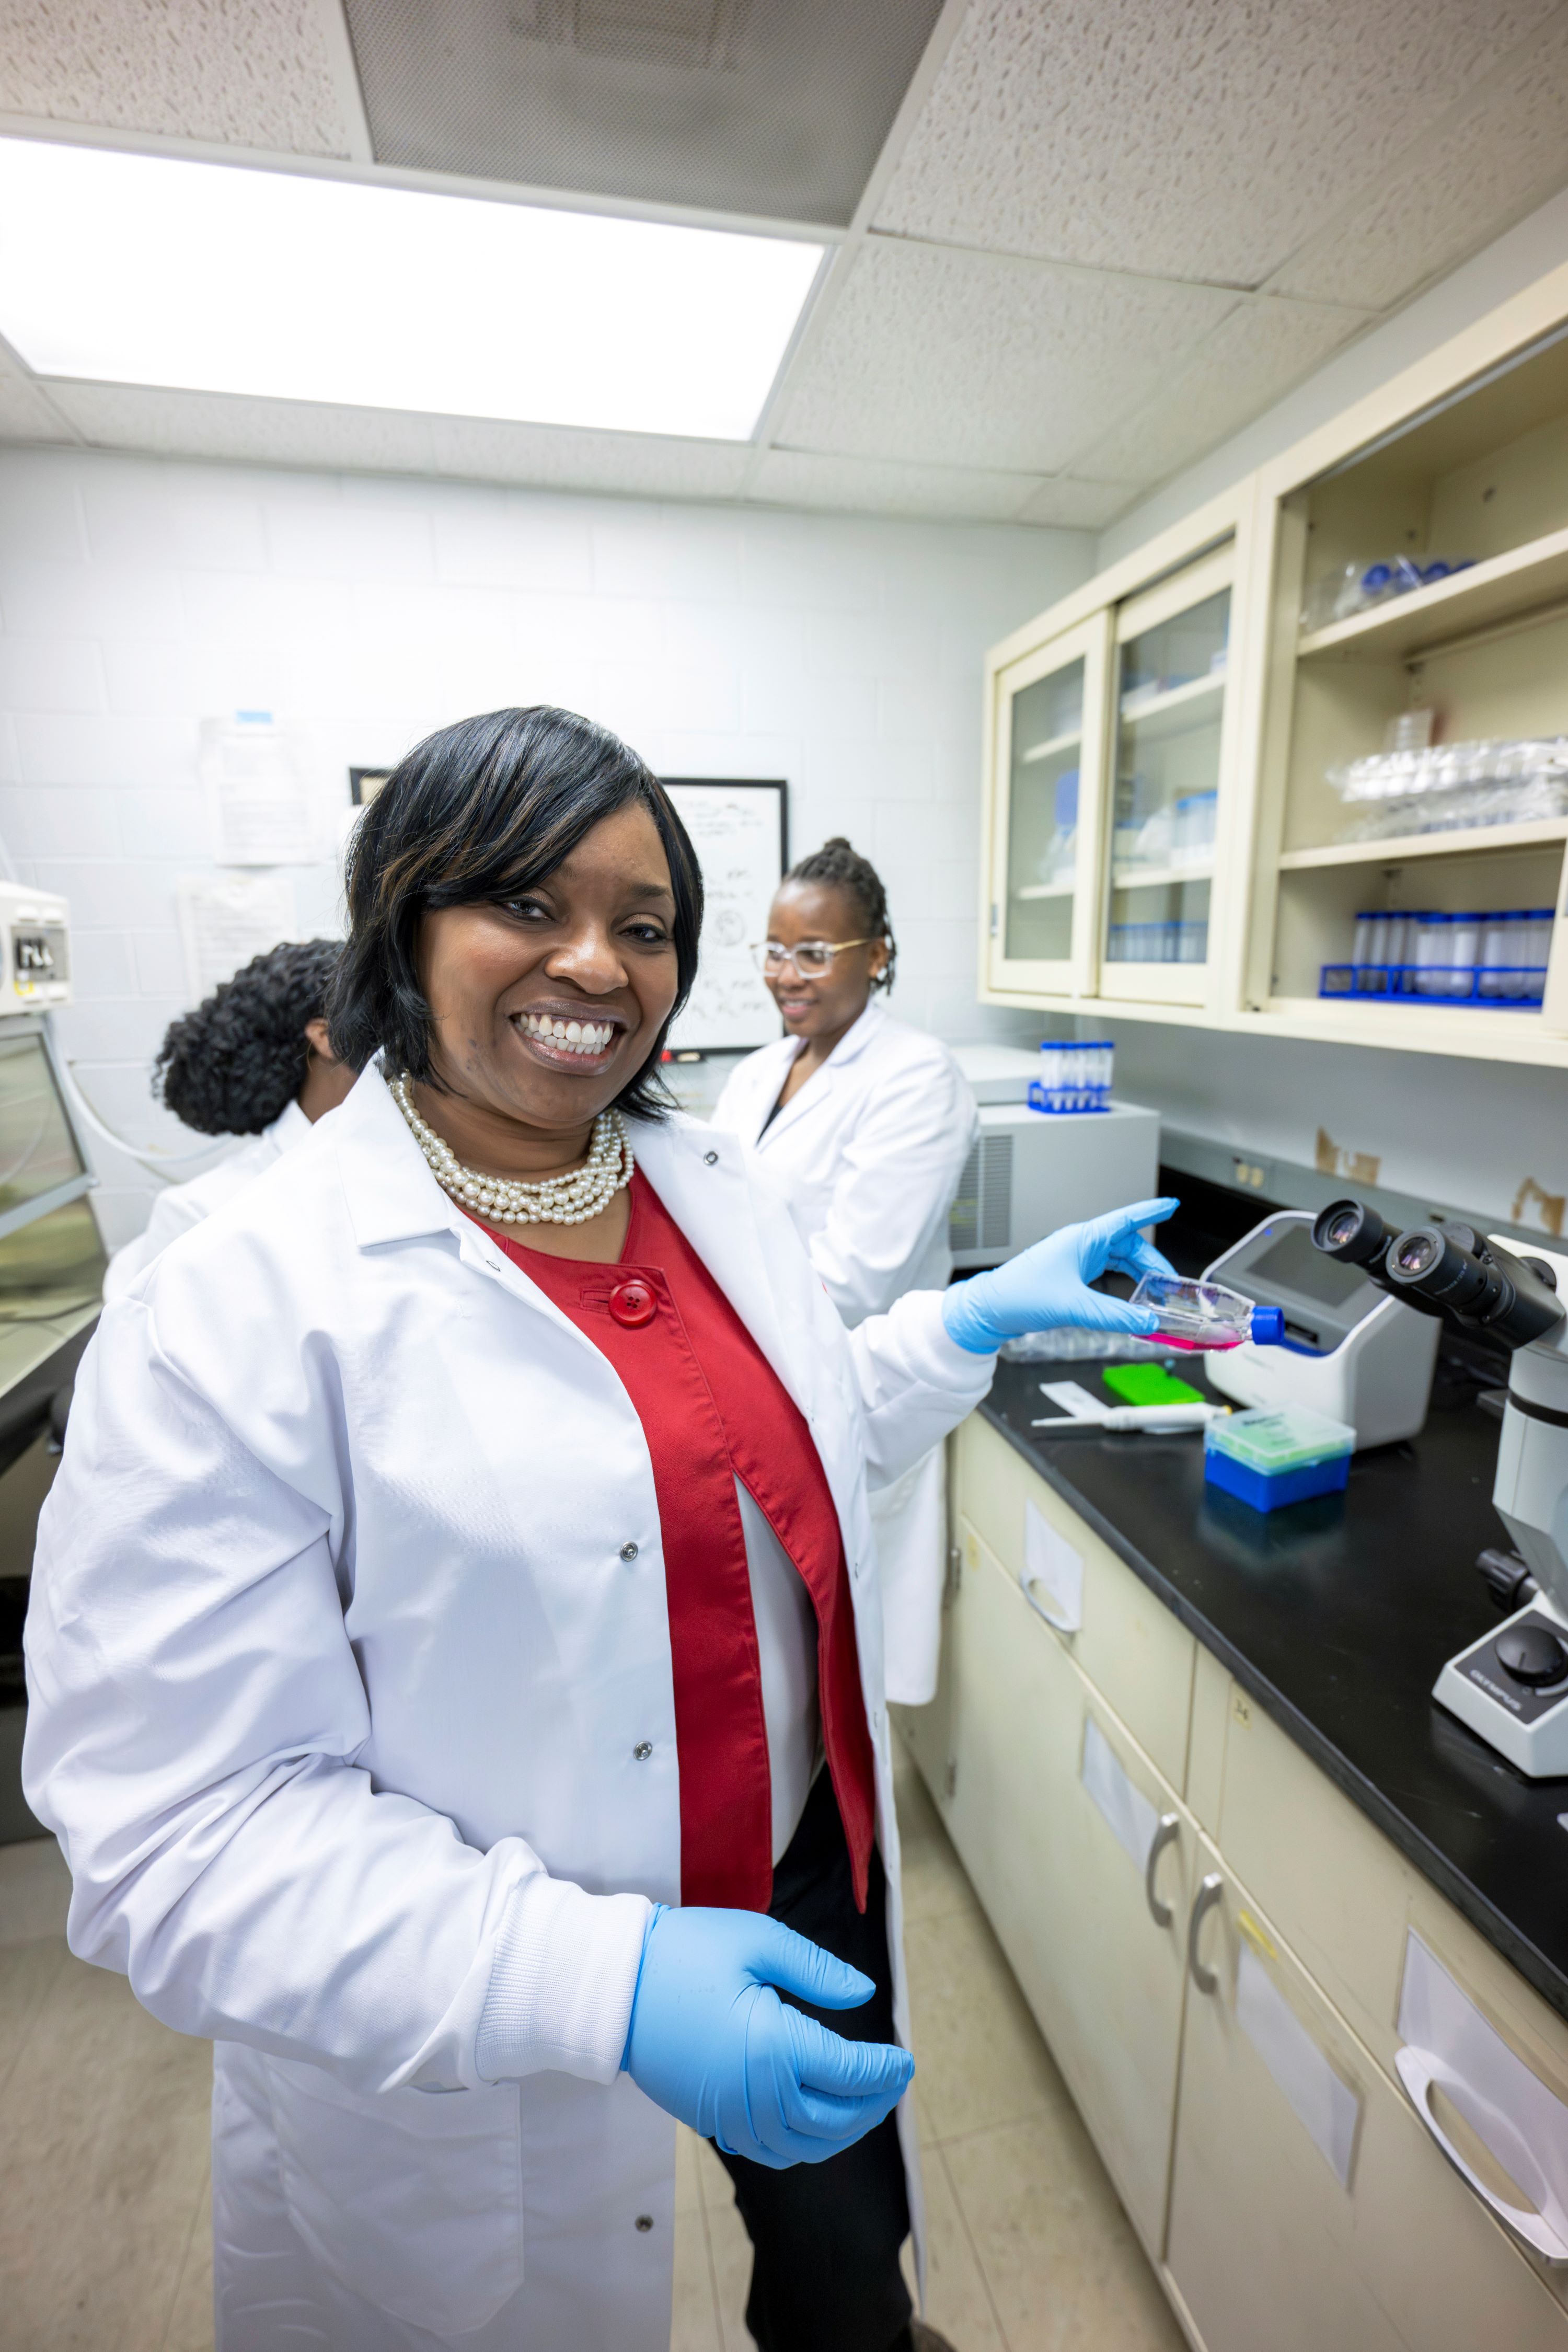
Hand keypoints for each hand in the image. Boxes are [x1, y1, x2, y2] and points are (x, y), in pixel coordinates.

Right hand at [621, 1905, 913, 2168]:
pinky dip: (803, 2145)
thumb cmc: (685, 1953)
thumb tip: (864, 1994)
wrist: (613, 1987)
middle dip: (872, 2105)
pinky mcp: (710, 2122)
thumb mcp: (757, 1940)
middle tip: (893, 2083)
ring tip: (862, 2105)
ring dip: (842, 2131)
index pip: (849, 2074)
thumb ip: (816, 1969)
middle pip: (834, 2120)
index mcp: (774, 2046)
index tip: (906, 2060)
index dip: (885, 2071)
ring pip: (804, 2146)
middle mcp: (757, 2095)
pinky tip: (812, 2121)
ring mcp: (731, 2116)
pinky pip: (770, 2151)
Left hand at [942, 1197, 1180, 1354]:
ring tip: (1154, 1293)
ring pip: (1119, 1259)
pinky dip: (1123, 1282)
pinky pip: (1107, 1272)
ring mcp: (1076, 1259)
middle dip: (1151, 1262)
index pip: (1126, 1219)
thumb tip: (1147, 1322)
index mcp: (1082, 1239)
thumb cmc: (1020, 1296)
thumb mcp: (1073, 1306)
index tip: (1172, 1205)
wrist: (991, 1309)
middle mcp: (1081, 1245)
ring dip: (1139, 1274)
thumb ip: (1114, 1315)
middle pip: (1128, 1245)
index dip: (1151, 1211)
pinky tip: (1131, 1297)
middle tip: (1169, 1283)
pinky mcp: (1071, 1275)